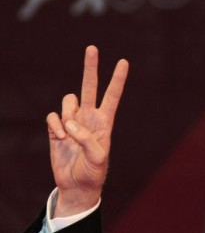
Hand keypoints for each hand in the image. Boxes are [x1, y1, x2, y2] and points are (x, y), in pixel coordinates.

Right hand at [46, 46, 128, 216]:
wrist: (76, 185)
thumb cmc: (93, 173)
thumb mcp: (97, 159)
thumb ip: (86, 140)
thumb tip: (70, 123)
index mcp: (105, 122)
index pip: (112, 96)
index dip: (117, 79)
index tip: (124, 62)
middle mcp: (89, 117)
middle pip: (90, 86)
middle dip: (90, 67)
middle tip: (92, 47)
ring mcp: (73, 121)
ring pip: (68, 101)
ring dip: (67, 113)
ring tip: (69, 133)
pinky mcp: (57, 129)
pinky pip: (52, 117)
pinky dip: (54, 126)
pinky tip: (59, 138)